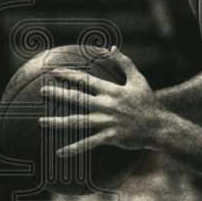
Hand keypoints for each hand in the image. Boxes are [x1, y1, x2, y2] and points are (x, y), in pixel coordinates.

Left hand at [39, 47, 164, 156]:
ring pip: (78, 121)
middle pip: (77, 98)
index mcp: (112, 90)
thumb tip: (113, 47)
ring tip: (41, 121)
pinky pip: (88, 143)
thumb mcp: (139, 79)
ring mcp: (107, 121)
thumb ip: (125, 63)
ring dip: (58, 121)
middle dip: (58, 94)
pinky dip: (74, 148)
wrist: (160, 126)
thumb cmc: (149, 102)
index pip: (86, 80)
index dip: (69, 75)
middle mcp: (106, 105)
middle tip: (42, 91)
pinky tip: (59, 153)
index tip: (54, 72)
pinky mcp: (110, 137)